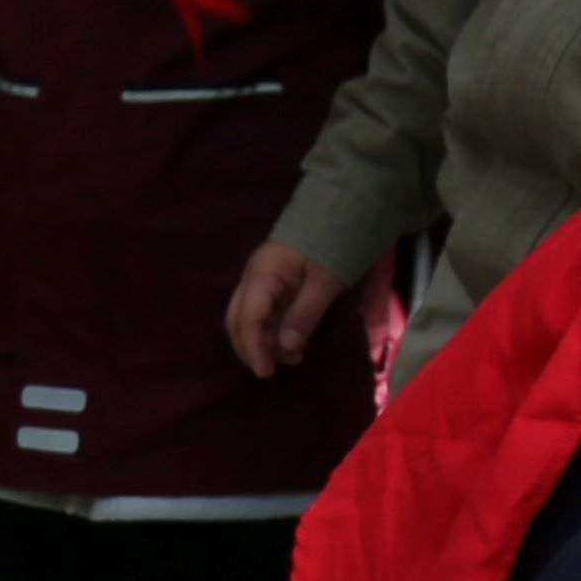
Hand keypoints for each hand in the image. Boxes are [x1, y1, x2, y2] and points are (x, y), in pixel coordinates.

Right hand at [226, 239, 346, 378]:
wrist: (342, 209)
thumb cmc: (334, 242)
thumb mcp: (325, 282)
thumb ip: (304, 314)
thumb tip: (287, 347)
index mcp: (262, 275)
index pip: (247, 318)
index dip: (253, 347)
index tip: (265, 371)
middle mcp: (254, 277)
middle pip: (238, 319)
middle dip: (251, 347)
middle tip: (271, 369)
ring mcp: (262, 278)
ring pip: (250, 317)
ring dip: (265, 340)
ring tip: (295, 357)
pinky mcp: (275, 280)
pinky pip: (266, 310)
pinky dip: (275, 329)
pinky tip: (296, 341)